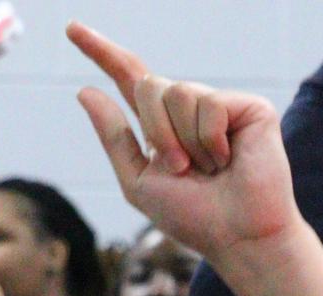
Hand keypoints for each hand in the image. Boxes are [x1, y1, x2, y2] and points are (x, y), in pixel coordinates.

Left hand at [68, 22, 301, 261]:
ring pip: (177, 92)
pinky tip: (230, 160)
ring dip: (187, 141)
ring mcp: (222, 107)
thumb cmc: (196, 220)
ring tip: (212, 169)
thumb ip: (114, 137)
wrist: (240, 238)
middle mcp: (191, 111)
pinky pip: (210, 103)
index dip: (102, 53)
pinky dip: (212, 139)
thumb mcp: (139, 182)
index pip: (130, 79)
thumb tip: (85, 90)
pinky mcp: (250, 108)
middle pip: (148, 84)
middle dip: (157, 130)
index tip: (72, 29)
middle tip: (184, 170)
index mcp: (163, 127)